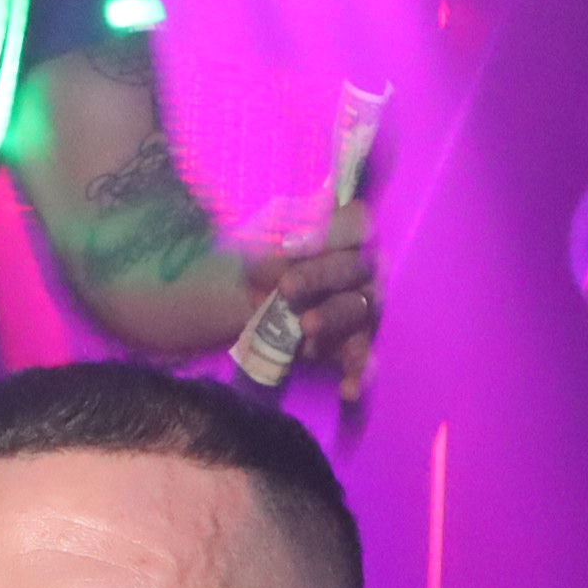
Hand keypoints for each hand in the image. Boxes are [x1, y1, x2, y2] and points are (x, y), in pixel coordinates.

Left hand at [247, 200, 381, 403]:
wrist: (224, 304)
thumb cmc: (251, 257)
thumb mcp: (266, 229)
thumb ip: (300, 217)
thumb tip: (333, 199)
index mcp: (344, 231)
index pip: (359, 224)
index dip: (331, 234)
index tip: (290, 246)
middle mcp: (360, 265)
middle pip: (360, 267)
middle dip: (323, 276)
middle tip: (285, 288)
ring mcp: (358, 305)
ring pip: (363, 309)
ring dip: (334, 316)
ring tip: (306, 327)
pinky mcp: (348, 343)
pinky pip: (363, 356)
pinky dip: (359, 371)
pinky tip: (348, 388)